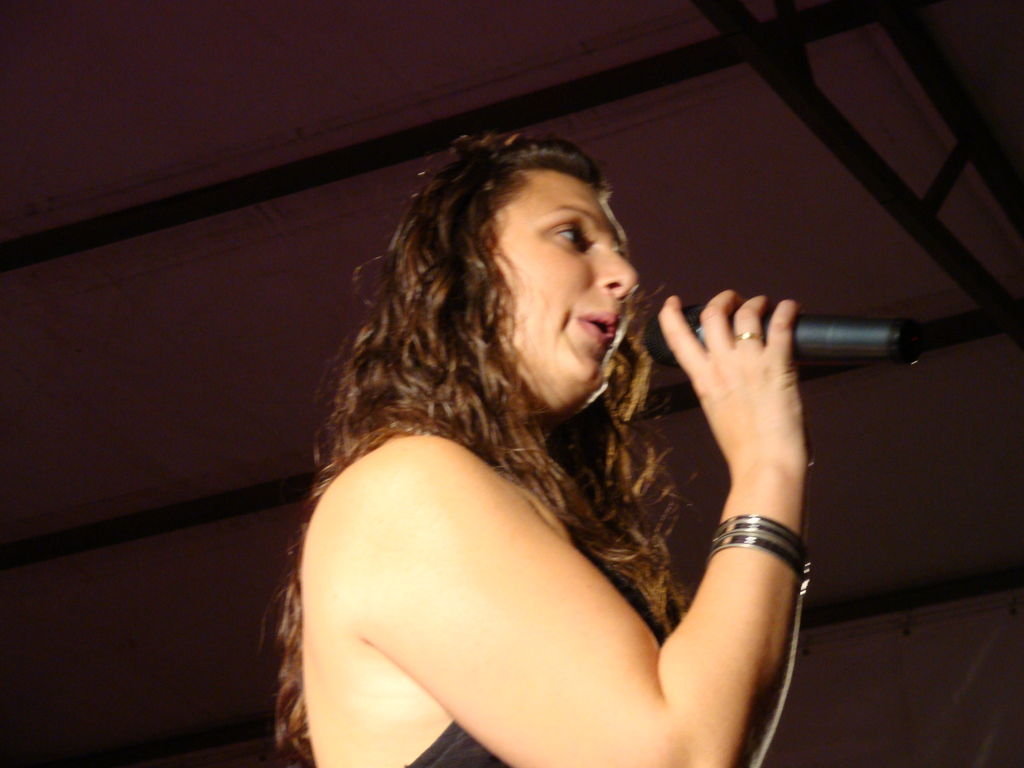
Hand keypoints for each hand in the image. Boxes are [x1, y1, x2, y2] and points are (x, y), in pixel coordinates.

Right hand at [658, 291, 806, 479]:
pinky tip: (792, 307)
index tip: (673, 302)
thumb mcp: (718, 414)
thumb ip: (720, 391)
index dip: (672, 315)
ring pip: (746, 313)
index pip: (677, 338)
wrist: (765, 464)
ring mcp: (750, 361)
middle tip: (734, 301)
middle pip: (713, 314)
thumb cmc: (744, 450)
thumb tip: (733, 381)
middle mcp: (722, 365)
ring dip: (755, 302)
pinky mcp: (779, 363)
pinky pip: (781, 324)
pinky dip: (787, 310)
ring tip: (765, 304)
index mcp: (703, 381)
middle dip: (722, 300)